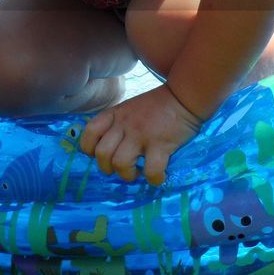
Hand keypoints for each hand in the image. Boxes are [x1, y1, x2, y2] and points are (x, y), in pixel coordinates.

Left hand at [79, 85, 202, 186]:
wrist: (184, 96)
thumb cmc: (158, 105)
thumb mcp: (129, 108)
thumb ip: (117, 123)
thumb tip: (109, 147)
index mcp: (115, 114)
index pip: (89, 132)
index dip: (89, 148)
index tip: (100, 155)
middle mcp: (124, 124)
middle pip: (102, 153)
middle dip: (107, 168)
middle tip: (120, 168)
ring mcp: (141, 134)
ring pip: (121, 164)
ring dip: (127, 175)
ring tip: (137, 173)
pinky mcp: (160, 144)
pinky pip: (151, 170)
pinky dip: (154, 178)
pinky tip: (158, 176)